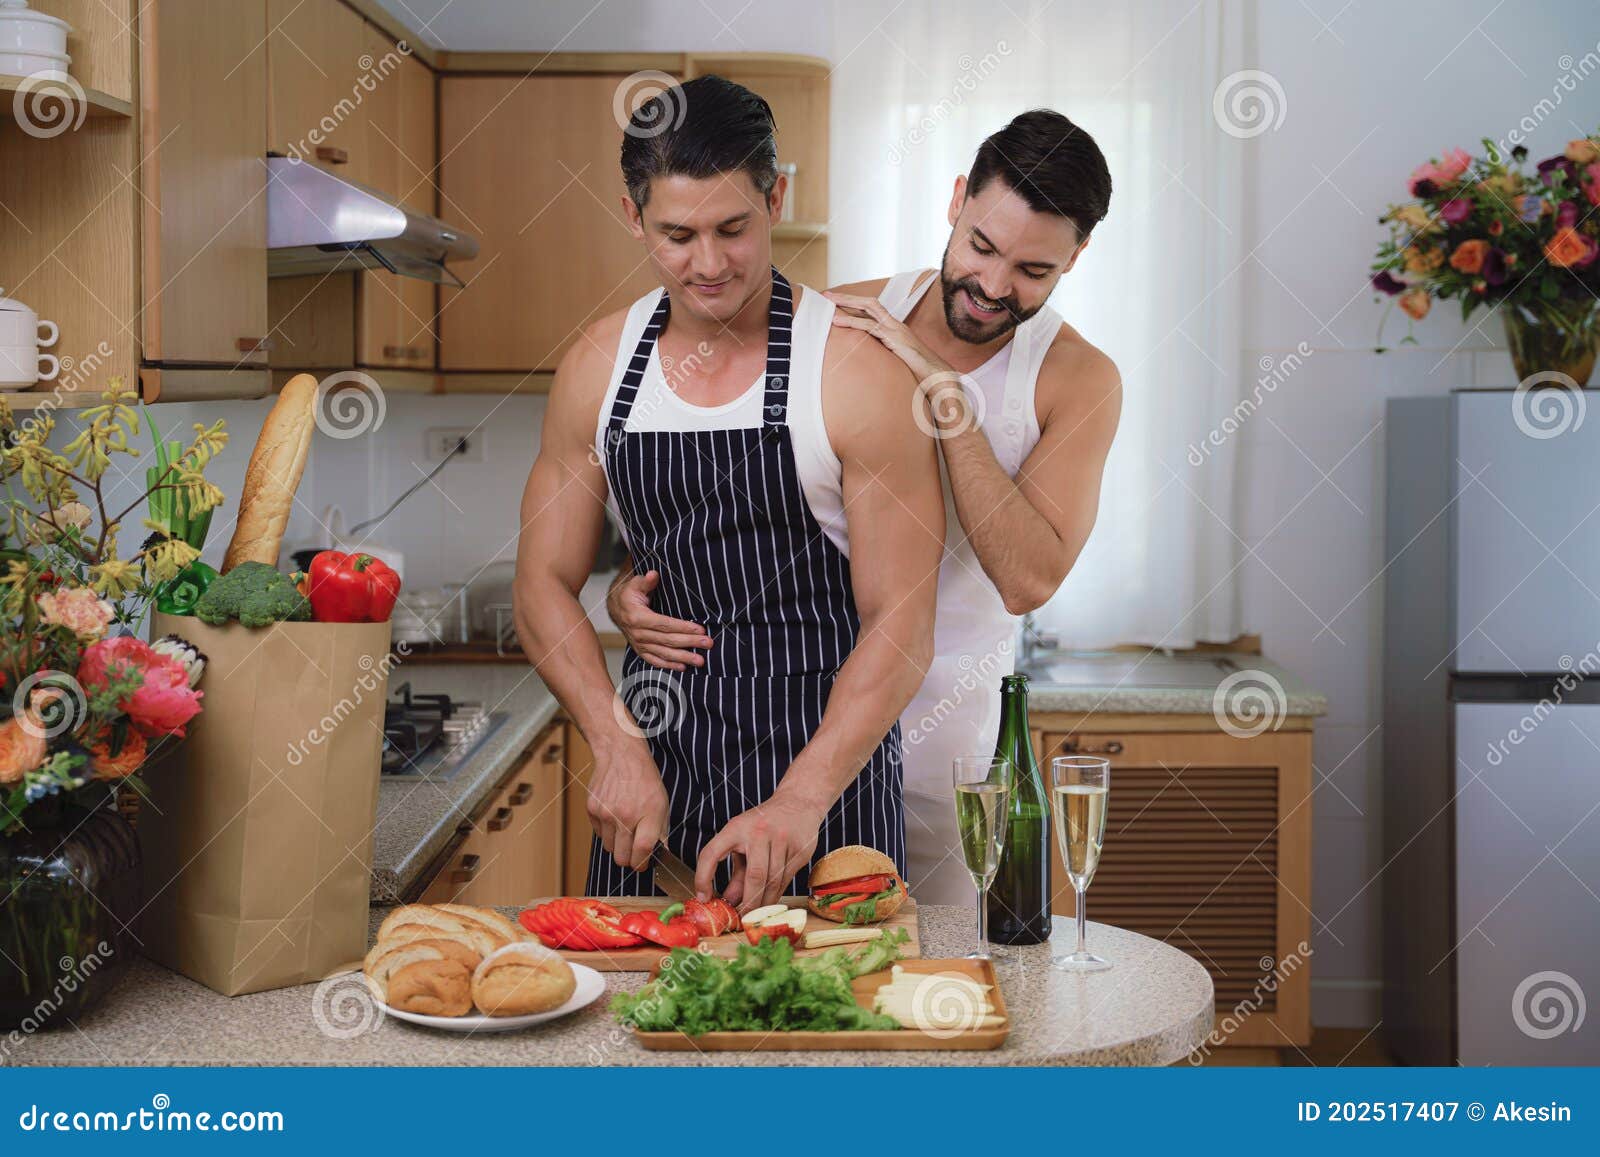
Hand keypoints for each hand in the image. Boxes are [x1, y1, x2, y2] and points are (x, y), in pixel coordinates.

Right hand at [586, 739, 669, 871]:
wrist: (621, 755)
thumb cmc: (645, 779)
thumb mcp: (662, 803)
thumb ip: (661, 831)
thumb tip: (660, 854)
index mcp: (647, 814)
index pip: (642, 852)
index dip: (642, 864)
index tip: (643, 865)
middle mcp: (624, 816)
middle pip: (622, 858)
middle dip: (629, 859)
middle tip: (634, 852)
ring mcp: (605, 813)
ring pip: (609, 848)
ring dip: (617, 845)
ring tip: (625, 829)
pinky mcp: (592, 809)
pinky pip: (599, 834)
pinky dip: (607, 831)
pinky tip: (614, 816)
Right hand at [607, 569, 712, 670]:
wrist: (616, 608)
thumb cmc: (629, 595)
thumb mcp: (635, 584)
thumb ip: (646, 581)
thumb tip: (653, 574)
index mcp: (638, 617)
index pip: (665, 624)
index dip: (684, 627)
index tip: (700, 629)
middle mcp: (639, 633)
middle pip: (668, 640)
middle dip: (690, 642)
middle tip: (708, 643)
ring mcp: (639, 644)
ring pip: (664, 653)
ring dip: (683, 657)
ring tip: (700, 661)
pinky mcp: (641, 651)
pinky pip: (655, 661)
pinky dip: (669, 665)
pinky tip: (683, 667)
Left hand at [694, 789, 828, 911]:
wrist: (798, 803)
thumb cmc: (763, 825)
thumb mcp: (743, 841)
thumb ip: (736, 873)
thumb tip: (730, 903)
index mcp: (736, 828)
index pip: (711, 853)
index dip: (703, 877)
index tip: (704, 897)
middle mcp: (759, 832)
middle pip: (753, 876)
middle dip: (748, 903)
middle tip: (741, 920)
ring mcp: (782, 840)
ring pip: (773, 882)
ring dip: (764, 903)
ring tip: (756, 915)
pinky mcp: (800, 850)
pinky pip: (786, 880)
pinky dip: (776, 895)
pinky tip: (771, 901)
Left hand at [824, 291, 950, 385]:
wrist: (938, 376)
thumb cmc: (919, 372)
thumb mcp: (897, 362)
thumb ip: (885, 356)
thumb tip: (871, 362)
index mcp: (895, 328)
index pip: (873, 309)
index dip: (855, 304)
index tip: (837, 304)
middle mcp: (895, 325)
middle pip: (869, 302)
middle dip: (847, 297)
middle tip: (827, 295)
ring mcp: (895, 330)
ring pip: (868, 308)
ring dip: (846, 303)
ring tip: (827, 303)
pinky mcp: (894, 339)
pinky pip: (870, 326)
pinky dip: (852, 322)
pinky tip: (837, 322)